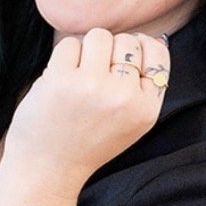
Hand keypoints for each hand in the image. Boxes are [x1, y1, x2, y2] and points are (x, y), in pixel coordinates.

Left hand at [1, 28, 170, 190]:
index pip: (158, 54)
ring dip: (86, 51)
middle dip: (110, 52)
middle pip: (127, 41)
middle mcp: (124, 97)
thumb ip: (144, 86)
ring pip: (99, 37)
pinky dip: (63, 59)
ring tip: (78, 78)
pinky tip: (60, 82)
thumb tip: (154, 37)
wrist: (47, 169)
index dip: (142, 47)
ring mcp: (93, 86)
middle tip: (95, 79)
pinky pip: (69, 44)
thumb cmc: (88, 141)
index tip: (123, 59)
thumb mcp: (130, 123)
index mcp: (146, 109)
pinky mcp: (62, 80)